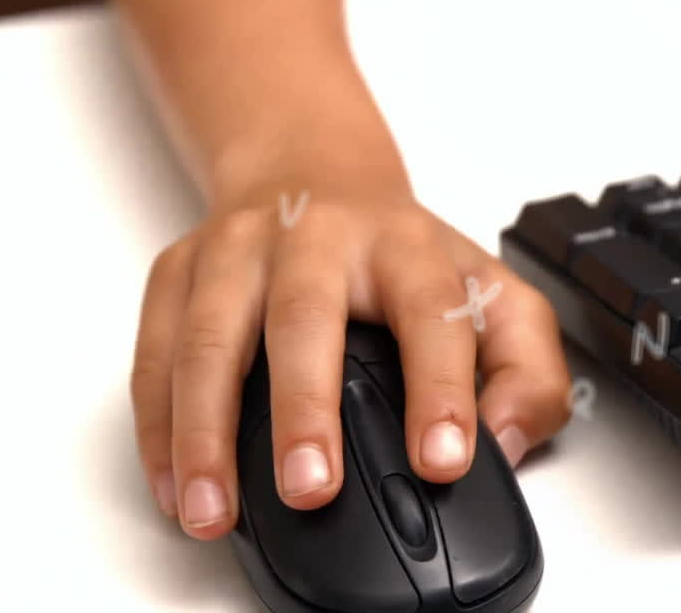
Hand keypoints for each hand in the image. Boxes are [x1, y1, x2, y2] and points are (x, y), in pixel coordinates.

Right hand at [130, 158, 571, 540]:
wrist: (310, 171)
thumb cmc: (396, 254)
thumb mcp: (488, 293)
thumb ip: (525, 369)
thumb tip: (504, 439)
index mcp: (404, 246)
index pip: (431, 311)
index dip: (441, 387)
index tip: (441, 459)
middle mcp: (316, 237)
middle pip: (304, 314)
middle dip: (304, 406)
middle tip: (309, 487)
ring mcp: (237, 249)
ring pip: (209, 336)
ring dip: (206, 429)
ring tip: (212, 509)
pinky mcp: (179, 270)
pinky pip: (155, 351)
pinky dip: (158, 424)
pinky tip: (173, 482)